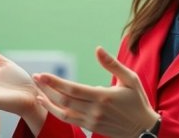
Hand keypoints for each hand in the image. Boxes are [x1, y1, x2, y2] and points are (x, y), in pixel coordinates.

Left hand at [34, 46, 159, 137]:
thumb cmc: (138, 101)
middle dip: (47, 89)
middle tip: (35, 78)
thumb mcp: (130, 79)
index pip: (73, 89)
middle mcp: (95, 110)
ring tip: (37, 91)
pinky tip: (48, 104)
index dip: (55, 82)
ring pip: (63, 112)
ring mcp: (91, 121)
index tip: (41, 75)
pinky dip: (55, 112)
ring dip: (48, 101)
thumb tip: (98, 49)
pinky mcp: (90, 127)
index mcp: (103, 96)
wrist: (143, 130)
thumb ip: (112, 65)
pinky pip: (69, 120)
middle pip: (64, 100)